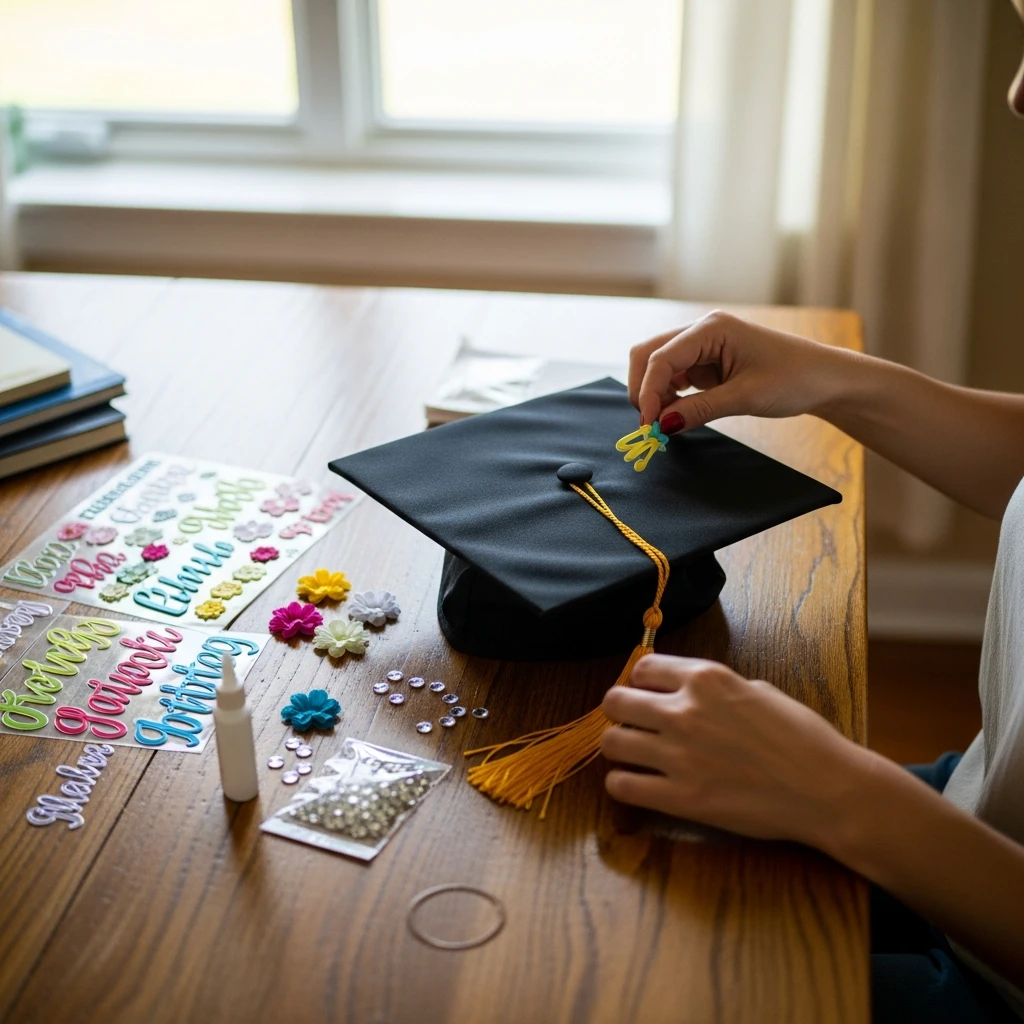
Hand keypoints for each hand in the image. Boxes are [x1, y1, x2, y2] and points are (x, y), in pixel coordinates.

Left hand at [601, 654, 875, 850]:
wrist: (827, 789)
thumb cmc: (802, 737)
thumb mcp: (757, 690)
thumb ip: (715, 689)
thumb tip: (686, 691)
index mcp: (705, 679)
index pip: (642, 668)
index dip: (640, 683)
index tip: (646, 695)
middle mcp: (685, 711)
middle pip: (614, 702)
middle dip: (621, 712)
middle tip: (634, 725)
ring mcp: (679, 755)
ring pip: (611, 742)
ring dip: (619, 747)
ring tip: (635, 756)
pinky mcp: (681, 798)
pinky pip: (622, 786)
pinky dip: (624, 785)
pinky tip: (639, 785)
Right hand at [628, 310, 848, 431]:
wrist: (825, 379)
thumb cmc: (795, 379)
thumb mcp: (746, 397)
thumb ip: (699, 410)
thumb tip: (661, 426)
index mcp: (711, 328)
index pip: (661, 357)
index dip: (649, 391)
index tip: (649, 425)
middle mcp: (702, 331)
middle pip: (649, 354)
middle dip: (644, 389)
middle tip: (651, 425)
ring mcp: (702, 347)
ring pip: (658, 366)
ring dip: (655, 393)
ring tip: (668, 422)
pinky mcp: (706, 363)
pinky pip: (674, 377)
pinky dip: (669, 396)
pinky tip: (679, 414)